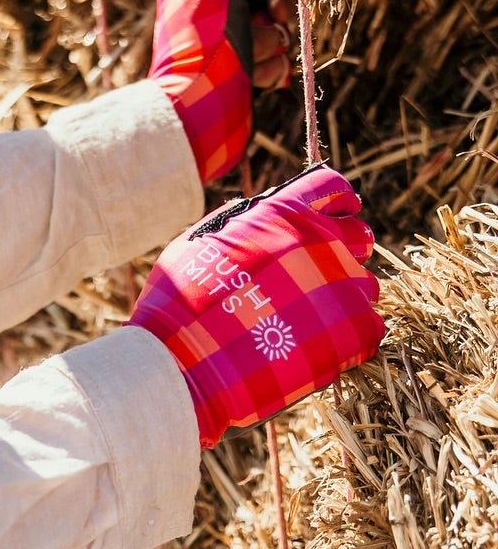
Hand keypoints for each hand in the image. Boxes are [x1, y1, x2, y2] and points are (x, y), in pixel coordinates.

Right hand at [126, 165, 383, 447]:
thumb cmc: (180, 302)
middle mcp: (320, 240)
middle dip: (343, 249)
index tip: (333, 217)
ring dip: (341, 296)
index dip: (335, 203)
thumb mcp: (201, 242)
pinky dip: (345, 336)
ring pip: (364, 284)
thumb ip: (243, 224)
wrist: (185, 362)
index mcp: (281, 213)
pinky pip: (368, 326)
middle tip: (315, 274)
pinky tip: (310, 346)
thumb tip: (262, 216)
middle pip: (359, 234)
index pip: (331, 187)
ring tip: (304, 320)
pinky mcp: (356, 330)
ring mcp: (343, 286)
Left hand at [149, 0, 295, 183]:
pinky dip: (269, 66)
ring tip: (252, 54)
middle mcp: (209, 9)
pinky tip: (255, 78)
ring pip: (273, 22)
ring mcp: (226, 40)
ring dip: (271, 38)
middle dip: (277, 1)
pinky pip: (272, 55)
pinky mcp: (241, 69)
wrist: (195, 116)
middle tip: (278, 12)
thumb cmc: (203, 49)